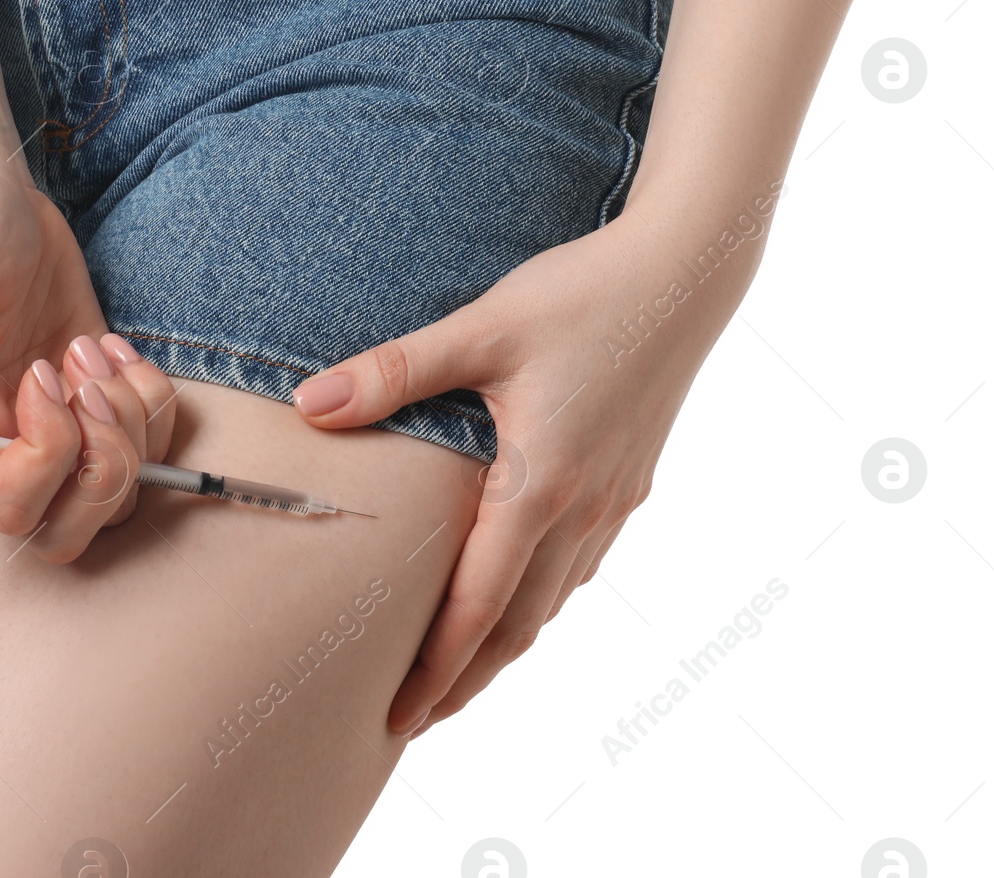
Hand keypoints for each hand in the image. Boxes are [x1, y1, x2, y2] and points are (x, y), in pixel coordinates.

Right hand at [0, 332, 178, 560]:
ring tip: (92, 351)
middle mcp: (10, 450)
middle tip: (89, 383)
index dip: (49, 452)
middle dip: (104, 466)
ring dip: (131, 421)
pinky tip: (112, 346)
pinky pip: (154, 440)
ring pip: (124, 491)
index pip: (15, 509)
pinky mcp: (104, 399)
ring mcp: (64, 428)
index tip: (41, 370)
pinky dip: (152, 396)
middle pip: (72, 531)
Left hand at [291, 209, 758, 737]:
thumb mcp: (481, 328)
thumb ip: (394, 372)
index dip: (436, 668)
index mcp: (541, 485)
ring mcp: (613, 501)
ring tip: (458, 674)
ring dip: (504, 647)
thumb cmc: (583, 296)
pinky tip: (520, 594)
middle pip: (518, 626)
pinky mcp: (629, 482)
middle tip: (413, 720)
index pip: (479, 606)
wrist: (684, 273)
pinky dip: (540, 601)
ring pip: (553, 602)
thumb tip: (309, 404)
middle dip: (465, 681)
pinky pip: (579, 568)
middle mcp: (582, 509)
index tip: (398, 715)